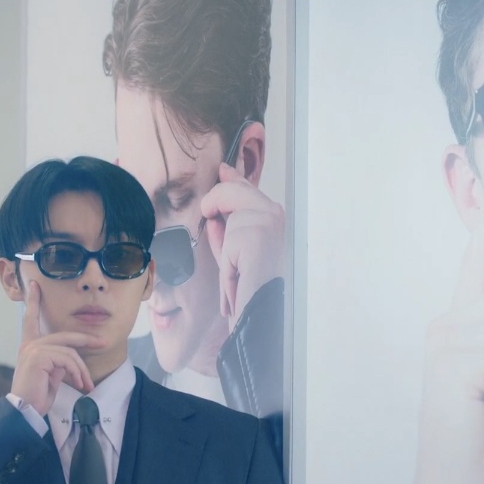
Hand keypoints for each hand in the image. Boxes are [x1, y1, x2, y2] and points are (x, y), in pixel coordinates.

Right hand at [9, 280, 104, 415]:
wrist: (25, 410)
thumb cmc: (37, 395)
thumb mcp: (51, 374)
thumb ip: (58, 361)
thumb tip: (72, 359)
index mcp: (30, 345)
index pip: (31, 319)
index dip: (33, 301)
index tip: (35, 285)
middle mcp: (30, 344)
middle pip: (65, 335)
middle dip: (86, 339)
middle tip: (103, 342)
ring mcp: (33, 349)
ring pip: (69, 351)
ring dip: (82, 369)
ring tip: (86, 384)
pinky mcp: (39, 357)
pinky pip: (67, 359)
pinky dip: (77, 372)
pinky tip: (79, 384)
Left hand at [200, 163, 286, 328]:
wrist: (258, 314)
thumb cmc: (248, 290)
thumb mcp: (231, 255)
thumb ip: (224, 230)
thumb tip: (215, 212)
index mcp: (271, 218)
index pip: (246, 188)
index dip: (232, 179)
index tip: (223, 169)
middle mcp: (274, 214)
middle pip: (232, 187)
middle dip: (214, 200)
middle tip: (209, 218)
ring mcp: (268, 219)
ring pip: (224, 204)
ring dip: (222, 240)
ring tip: (236, 268)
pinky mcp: (259, 230)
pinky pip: (225, 233)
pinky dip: (226, 259)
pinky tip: (238, 276)